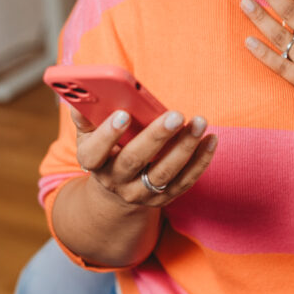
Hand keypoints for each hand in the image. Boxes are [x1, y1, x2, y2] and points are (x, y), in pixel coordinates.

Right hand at [71, 106, 217, 206]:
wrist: (117, 192)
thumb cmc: (106, 152)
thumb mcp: (90, 137)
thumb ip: (87, 117)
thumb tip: (82, 96)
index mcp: (94, 164)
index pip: (95, 153)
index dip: (107, 135)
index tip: (123, 114)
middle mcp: (116, 182)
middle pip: (134, 161)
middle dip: (156, 137)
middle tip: (176, 114)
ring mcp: (141, 193)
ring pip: (165, 173)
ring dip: (185, 147)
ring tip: (199, 122)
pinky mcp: (165, 197)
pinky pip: (186, 180)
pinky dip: (201, 160)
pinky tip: (211, 139)